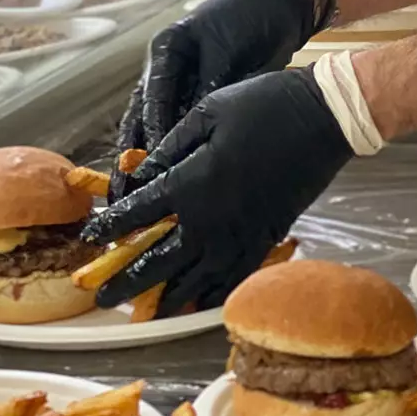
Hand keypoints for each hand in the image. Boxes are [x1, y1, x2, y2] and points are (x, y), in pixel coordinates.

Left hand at [84, 68, 350, 315]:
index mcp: (191, 182)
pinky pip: (233, 275)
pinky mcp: (266, 237)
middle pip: (160, 260)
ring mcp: (241, 233)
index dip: (110, 227)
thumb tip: (140, 176)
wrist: (325, 118)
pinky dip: (212, 292)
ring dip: (167, 295)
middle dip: (127, 280)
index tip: (91, 238)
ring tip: (145, 310)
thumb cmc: (264, 104)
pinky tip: (199, 300)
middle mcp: (212, 219)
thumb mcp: (208, 112)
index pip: (139, 213)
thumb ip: (171, 147)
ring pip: (197, 277)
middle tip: (102, 298)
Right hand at [116, 0, 315, 170]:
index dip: (152, 129)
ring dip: (149, 157)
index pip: (153, 95)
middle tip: (128, 188)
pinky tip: (171, 178)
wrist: (279, 4)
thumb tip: (192, 128)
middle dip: (134, 152)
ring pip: (157, 127)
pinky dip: (176, 151)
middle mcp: (166, 70)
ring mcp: (180, 84)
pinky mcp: (199, 98)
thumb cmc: (251, 17)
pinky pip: (182, 127)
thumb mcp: (227, 51)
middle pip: (143, 115)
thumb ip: (210, 86)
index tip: (152, 161)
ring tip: (138, 193)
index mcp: (167, 49)